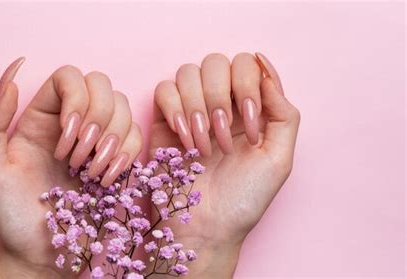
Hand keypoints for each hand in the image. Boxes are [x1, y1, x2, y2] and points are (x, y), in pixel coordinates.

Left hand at [0, 58, 142, 277]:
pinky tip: (106, 178)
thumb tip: (12, 78)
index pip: (69, 77)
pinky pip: (136, 135)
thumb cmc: (12, 215)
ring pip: (123, 107)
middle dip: (97, 120)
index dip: (76, 99)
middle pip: (102, 85)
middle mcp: (72, 121)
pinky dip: (126, 155)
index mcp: (40, 117)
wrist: (42, 251)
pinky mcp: (117, 158)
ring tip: (91, 173)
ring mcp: (97, 139)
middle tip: (78, 158)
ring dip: (112, 140)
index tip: (66, 138)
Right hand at [150, 52, 299, 276]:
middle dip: (219, 97)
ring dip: (197, 107)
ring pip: (187, 72)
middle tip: (224, 138)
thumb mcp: (279, 160)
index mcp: (249, 108)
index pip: (246, 64)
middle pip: (215, 61)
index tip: (249, 125)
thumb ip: (283, 113)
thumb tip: (266, 70)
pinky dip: (174, 110)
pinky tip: (185, 140)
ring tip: (204, 146)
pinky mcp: (164, 121)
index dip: (247, 86)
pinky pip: (163, 90)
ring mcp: (190, 110)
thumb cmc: (243, 199)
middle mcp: (220, 103)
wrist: (206, 227)